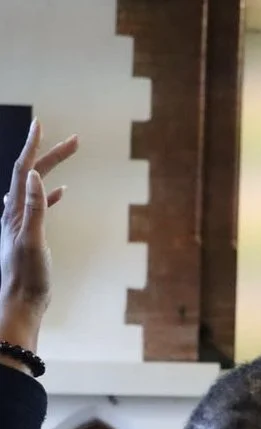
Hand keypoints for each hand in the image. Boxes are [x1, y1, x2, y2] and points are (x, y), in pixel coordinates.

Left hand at [0, 121, 78, 352]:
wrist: (19, 301)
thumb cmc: (26, 277)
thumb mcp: (32, 241)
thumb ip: (34, 208)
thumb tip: (34, 174)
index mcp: (15, 211)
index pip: (22, 170)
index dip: (33, 147)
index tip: (42, 125)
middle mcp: (14, 212)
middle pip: (31, 174)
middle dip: (51, 154)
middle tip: (75, 141)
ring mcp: (21, 223)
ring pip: (34, 187)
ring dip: (50, 169)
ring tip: (67, 156)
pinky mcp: (30, 234)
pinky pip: (39, 206)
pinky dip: (50, 194)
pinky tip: (62, 193)